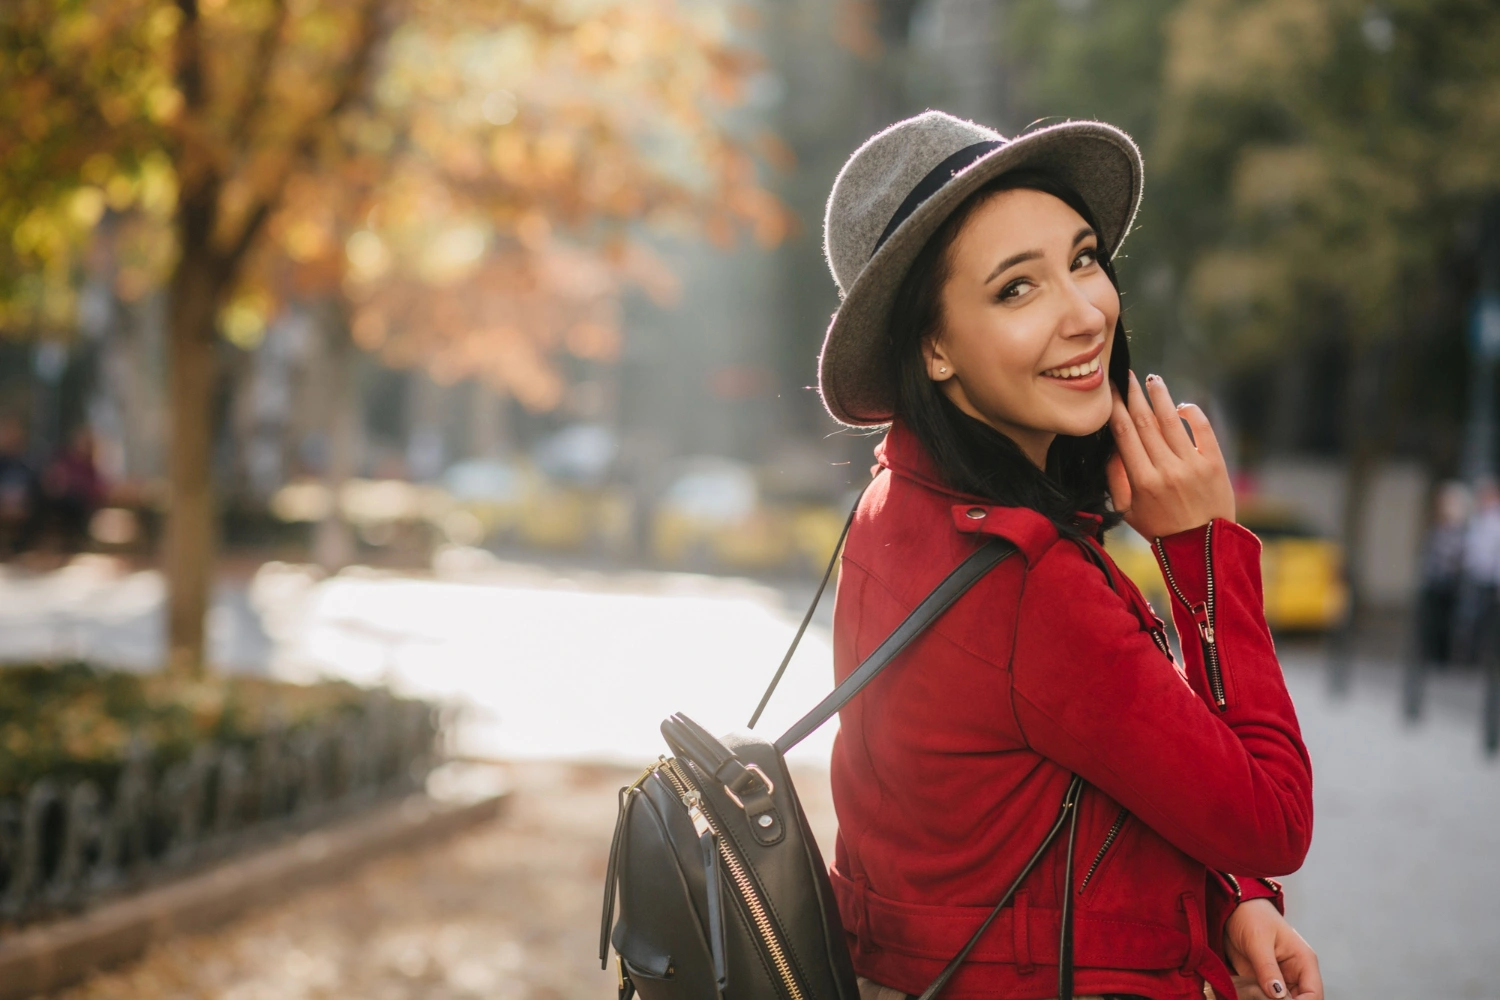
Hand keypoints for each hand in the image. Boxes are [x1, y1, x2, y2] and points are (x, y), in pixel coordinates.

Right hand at [1105, 371, 1234, 538]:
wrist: (1203, 547)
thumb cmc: (1160, 528)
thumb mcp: (1127, 510)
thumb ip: (1115, 479)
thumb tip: (1111, 447)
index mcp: (1142, 481)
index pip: (1124, 434)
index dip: (1115, 409)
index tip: (1110, 392)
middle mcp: (1167, 469)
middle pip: (1145, 422)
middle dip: (1134, 395)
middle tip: (1126, 376)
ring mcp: (1193, 464)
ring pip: (1172, 420)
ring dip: (1160, 396)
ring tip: (1152, 380)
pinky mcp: (1215, 463)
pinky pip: (1202, 429)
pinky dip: (1192, 413)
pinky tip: (1181, 406)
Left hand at [1223, 898, 1322, 999]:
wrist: (1232, 910)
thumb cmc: (1252, 916)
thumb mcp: (1258, 941)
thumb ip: (1267, 968)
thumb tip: (1278, 995)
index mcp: (1304, 961)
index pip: (1313, 993)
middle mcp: (1295, 973)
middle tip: (1263, 998)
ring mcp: (1279, 979)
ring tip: (1254, 995)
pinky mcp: (1263, 981)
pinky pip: (1265, 998)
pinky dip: (1257, 999)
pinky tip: (1248, 995)